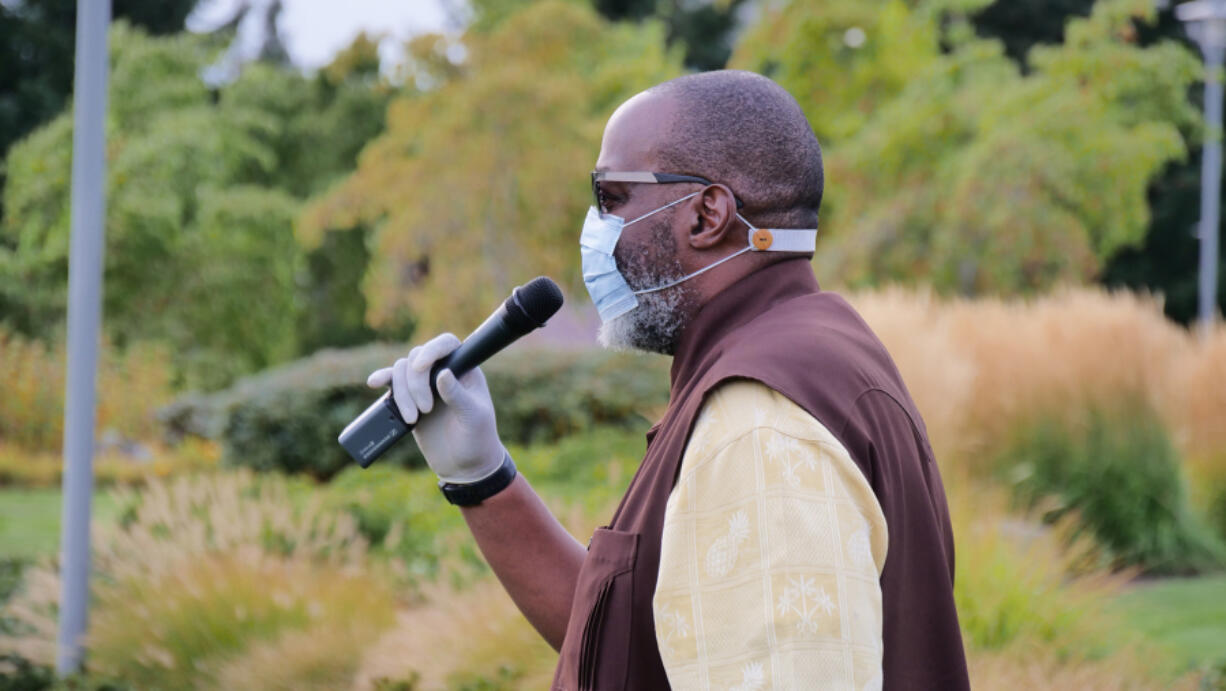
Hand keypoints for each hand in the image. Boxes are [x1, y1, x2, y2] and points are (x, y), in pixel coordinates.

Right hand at [366, 333, 505, 483]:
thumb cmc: (478, 439)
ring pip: (402, 371)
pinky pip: (392, 383)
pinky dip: (383, 379)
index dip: (431, 350)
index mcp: (465, 370)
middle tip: (426, 410)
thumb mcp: (473, 418)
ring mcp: (424, 386)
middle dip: (415, 383)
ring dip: (402, 393)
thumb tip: (443, 373)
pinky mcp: (409, 400)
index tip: (421, 367)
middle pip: (417, 357)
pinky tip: (374, 383)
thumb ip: (458, 396)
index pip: (446, 344)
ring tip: (413, 418)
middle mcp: (443, 372)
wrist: (465, 465)